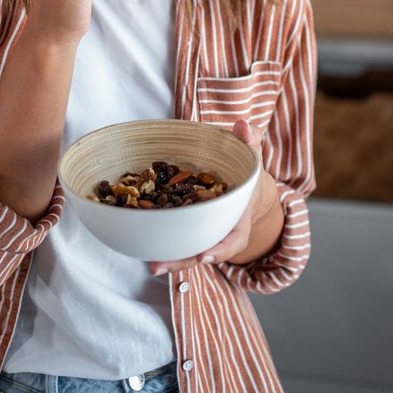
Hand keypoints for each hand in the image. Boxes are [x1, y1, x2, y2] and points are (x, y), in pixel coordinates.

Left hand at [148, 120, 273, 275]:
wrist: (244, 186)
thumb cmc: (246, 171)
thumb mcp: (251, 155)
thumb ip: (249, 139)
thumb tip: (243, 126)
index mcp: (238, 219)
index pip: (233, 240)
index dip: (220, 251)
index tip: (205, 256)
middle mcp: (219, 231)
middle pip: (202, 252)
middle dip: (182, 261)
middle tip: (158, 265)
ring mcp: (203, 233)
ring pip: (186, 250)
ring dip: (168, 259)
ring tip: (149, 263)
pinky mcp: (188, 228)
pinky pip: (176, 238)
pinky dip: (162, 242)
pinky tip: (141, 244)